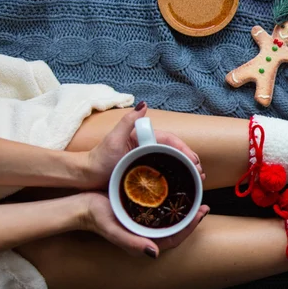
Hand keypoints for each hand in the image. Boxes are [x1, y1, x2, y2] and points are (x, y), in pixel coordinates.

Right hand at [81, 192, 209, 257]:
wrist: (82, 207)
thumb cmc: (97, 218)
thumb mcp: (113, 230)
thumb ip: (132, 244)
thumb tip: (154, 253)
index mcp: (144, 242)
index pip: (174, 238)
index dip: (190, 227)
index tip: (201, 213)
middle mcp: (146, 234)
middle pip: (176, 229)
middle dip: (192, 218)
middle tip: (204, 205)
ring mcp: (144, 223)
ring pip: (170, 220)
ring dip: (184, 210)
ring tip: (195, 198)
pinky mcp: (141, 212)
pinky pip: (161, 210)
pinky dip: (171, 203)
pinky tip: (177, 191)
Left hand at [84, 102, 205, 189]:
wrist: (87, 176)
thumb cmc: (99, 158)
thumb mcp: (114, 137)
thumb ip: (128, 121)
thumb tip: (144, 104)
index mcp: (145, 138)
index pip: (171, 141)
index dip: (185, 150)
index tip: (194, 160)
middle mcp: (148, 148)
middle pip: (175, 153)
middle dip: (190, 161)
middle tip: (200, 173)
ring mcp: (148, 161)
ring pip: (172, 163)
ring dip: (186, 170)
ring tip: (197, 179)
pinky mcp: (146, 174)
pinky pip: (165, 174)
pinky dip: (176, 177)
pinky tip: (183, 184)